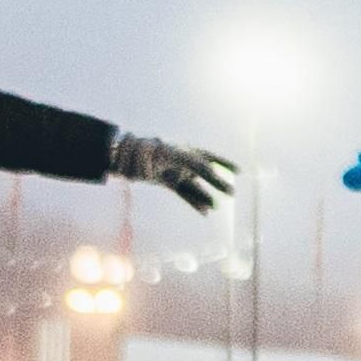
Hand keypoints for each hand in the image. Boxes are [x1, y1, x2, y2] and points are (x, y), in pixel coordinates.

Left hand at [112, 132, 237, 211]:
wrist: (127, 151)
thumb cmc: (141, 148)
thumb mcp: (147, 150)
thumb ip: (145, 158)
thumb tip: (146, 174)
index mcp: (182, 150)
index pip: (201, 163)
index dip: (218, 170)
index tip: (233, 177)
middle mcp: (183, 161)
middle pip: (204, 172)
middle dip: (217, 183)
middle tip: (232, 192)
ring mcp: (177, 172)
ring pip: (195, 186)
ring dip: (204, 196)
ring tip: (214, 208)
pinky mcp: (170, 182)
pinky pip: (185, 194)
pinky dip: (194, 203)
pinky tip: (205, 212)